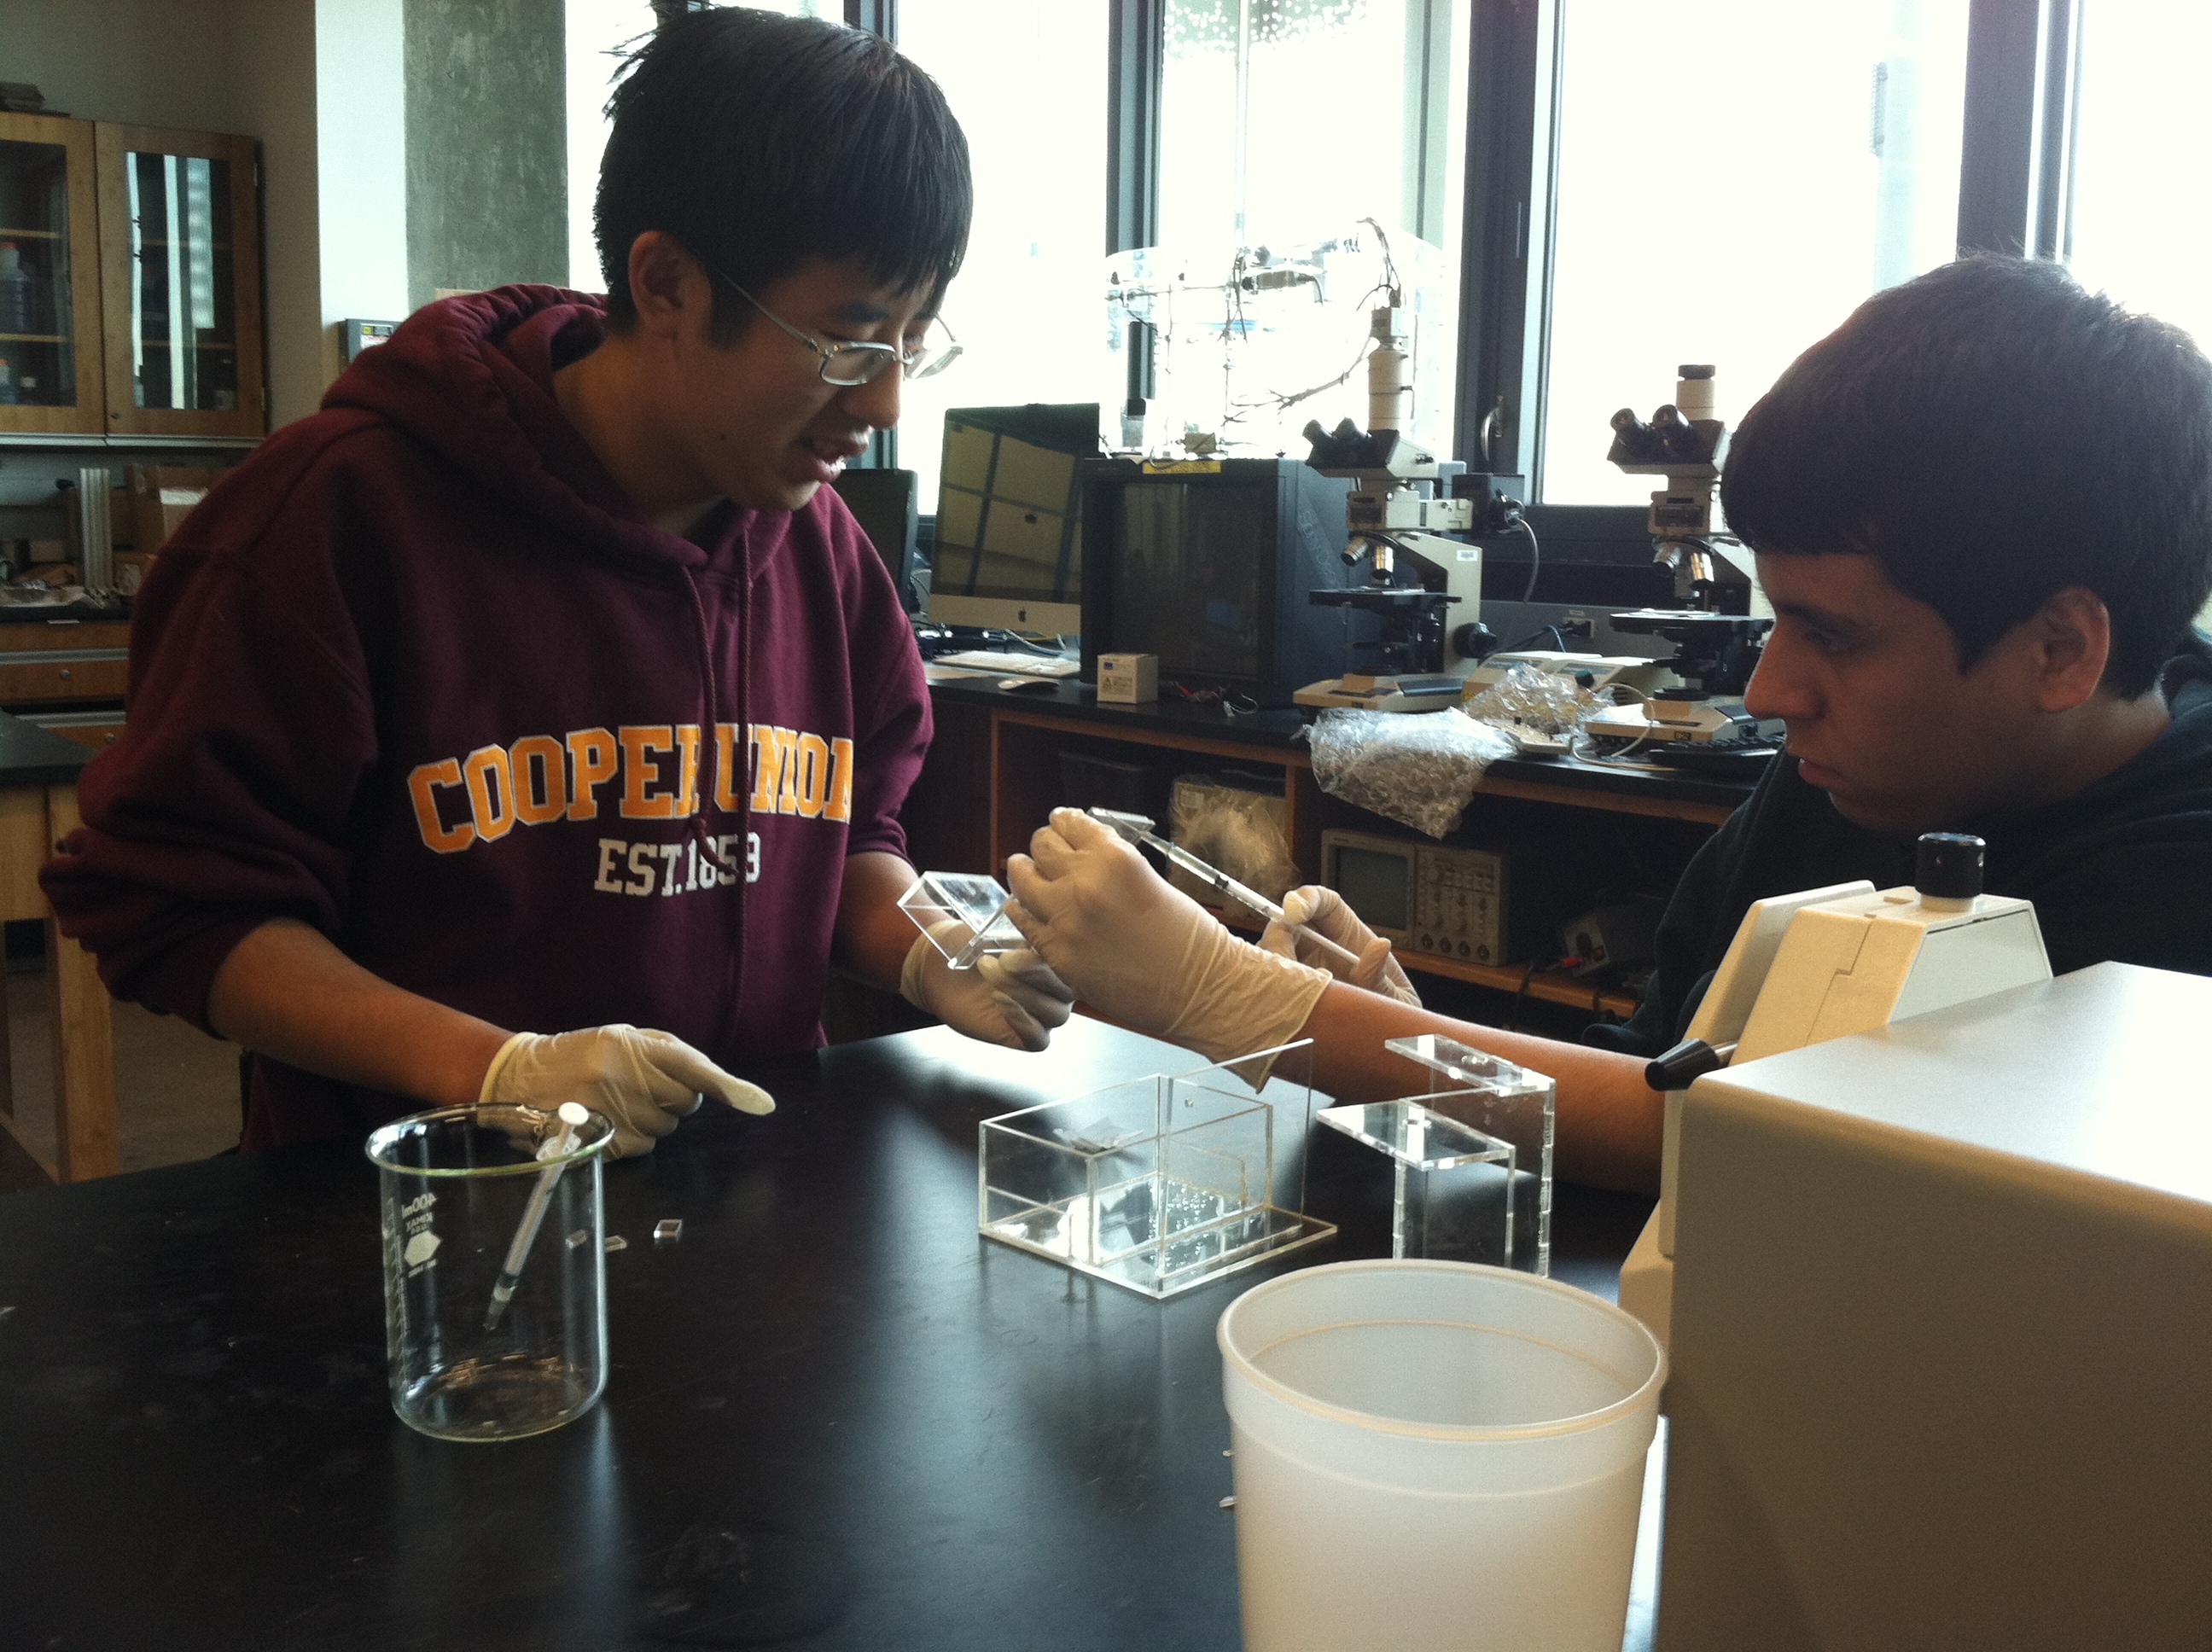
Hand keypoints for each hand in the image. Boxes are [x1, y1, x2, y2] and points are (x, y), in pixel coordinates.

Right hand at [480, 1024, 773, 1158]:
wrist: (518, 1077)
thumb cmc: (581, 1054)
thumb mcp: (622, 1038)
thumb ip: (669, 1054)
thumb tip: (713, 1084)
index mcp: (629, 1046)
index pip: (692, 1068)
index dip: (730, 1088)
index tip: (762, 1105)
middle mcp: (621, 1079)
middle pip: (685, 1103)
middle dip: (673, 1097)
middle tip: (640, 1086)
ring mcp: (609, 1114)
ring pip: (665, 1129)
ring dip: (652, 1119)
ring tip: (616, 1102)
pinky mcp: (598, 1144)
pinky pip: (643, 1148)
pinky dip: (633, 1138)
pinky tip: (607, 1121)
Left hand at [900, 920, 1074, 1051]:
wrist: (939, 968)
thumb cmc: (971, 944)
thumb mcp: (996, 926)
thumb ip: (1021, 923)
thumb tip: (1035, 906)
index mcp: (1057, 959)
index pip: (1072, 959)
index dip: (1053, 952)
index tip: (1026, 938)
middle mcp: (1057, 989)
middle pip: (1067, 989)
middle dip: (1035, 973)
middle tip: (1004, 960)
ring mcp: (1043, 1015)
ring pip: (1055, 1014)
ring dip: (1024, 994)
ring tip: (991, 974)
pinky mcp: (1026, 1037)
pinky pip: (1038, 1039)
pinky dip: (1023, 1022)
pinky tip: (1000, 1001)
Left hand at [1004, 808, 1330, 1068]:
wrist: (1197, 989)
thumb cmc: (1187, 938)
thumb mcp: (1149, 879)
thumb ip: (1109, 863)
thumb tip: (1080, 850)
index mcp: (1115, 858)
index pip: (1069, 822)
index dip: (1065, 824)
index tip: (1062, 827)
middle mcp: (1085, 883)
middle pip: (1041, 845)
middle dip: (1046, 847)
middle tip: (1049, 856)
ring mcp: (1066, 919)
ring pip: (1020, 877)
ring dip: (1026, 874)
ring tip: (1031, 878)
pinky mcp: (1056, 954)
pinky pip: (1021, 918)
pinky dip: (1023, 910)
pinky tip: (1031, 910)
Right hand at [1260, 885, 1420, 1006]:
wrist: (1382, 1042)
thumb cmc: (1390, 1013)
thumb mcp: (1395, 997)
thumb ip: (1381, 976)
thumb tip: (1380, 947)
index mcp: (1346, 934)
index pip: (1322, 903)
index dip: (1305, 899)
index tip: (1294, 911)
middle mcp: (1317, 946)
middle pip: (1285, 926)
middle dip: (1278, 938)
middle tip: (1286, 960)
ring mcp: (1299, 968)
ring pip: (1270, 956)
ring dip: (1273, 970)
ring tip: (1296, 993)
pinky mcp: (1286, 992)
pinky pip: (1267, 986)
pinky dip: (1270, 993)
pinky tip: (1287, 1008)